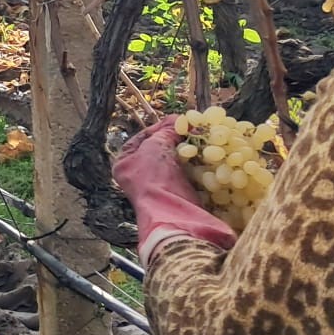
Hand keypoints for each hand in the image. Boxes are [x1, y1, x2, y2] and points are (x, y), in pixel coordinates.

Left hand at [114, 115, 236, 261]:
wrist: (173, 214)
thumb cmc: (154, 177)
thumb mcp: (154, 146)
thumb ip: (165, 132)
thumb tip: (177, 121)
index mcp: (125, 164)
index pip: (141, 139)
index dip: (159, 128)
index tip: (177, 120)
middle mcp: (139, 177)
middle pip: (161, 152)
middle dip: (177, 141)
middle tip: (194, 130)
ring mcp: (161, 189)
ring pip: (178, 164)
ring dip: (191, 152)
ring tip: (203, 140)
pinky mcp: (181, 196)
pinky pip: (191, 176)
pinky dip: (199, 166)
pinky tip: (208, 156)